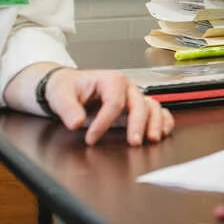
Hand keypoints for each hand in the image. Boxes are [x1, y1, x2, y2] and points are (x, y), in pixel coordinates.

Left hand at [46, 68, 174, 145]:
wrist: (69, 86)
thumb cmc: (67, 88)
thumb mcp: (61, 95)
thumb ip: (68, 108)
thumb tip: (77, 121)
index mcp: (111, 80)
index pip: (114, 102)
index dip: (104, 123)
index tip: (91, 138)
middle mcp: (127, 87)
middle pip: (139, 104)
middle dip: (138, 124)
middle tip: (133, 142)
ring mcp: (134, 97)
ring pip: (153, 106)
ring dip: (155, 123)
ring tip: (152, 138)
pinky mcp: (137, 107)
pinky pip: (157, 111)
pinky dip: (163, 121)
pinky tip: (162, 132)